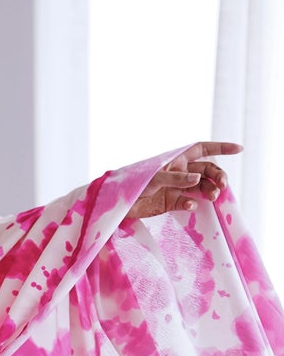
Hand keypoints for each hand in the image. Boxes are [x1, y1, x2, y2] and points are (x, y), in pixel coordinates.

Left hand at [127, 141, 241, 219]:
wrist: (117, 203)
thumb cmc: (133, 183)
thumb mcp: (155, 178)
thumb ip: (176, 178)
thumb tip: (197, 179)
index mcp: (177, 159)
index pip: (203, 149)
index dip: (221, 148)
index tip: (239, 149)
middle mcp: (179, 172)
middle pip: (207, 170)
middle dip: (218, 176)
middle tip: (222, 186)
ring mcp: (176, 187)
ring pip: (201, 187)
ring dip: (209, 190)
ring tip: (213, 197)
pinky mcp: (170, 203)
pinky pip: (187, 202)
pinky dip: (191, 204)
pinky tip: (190, 206)